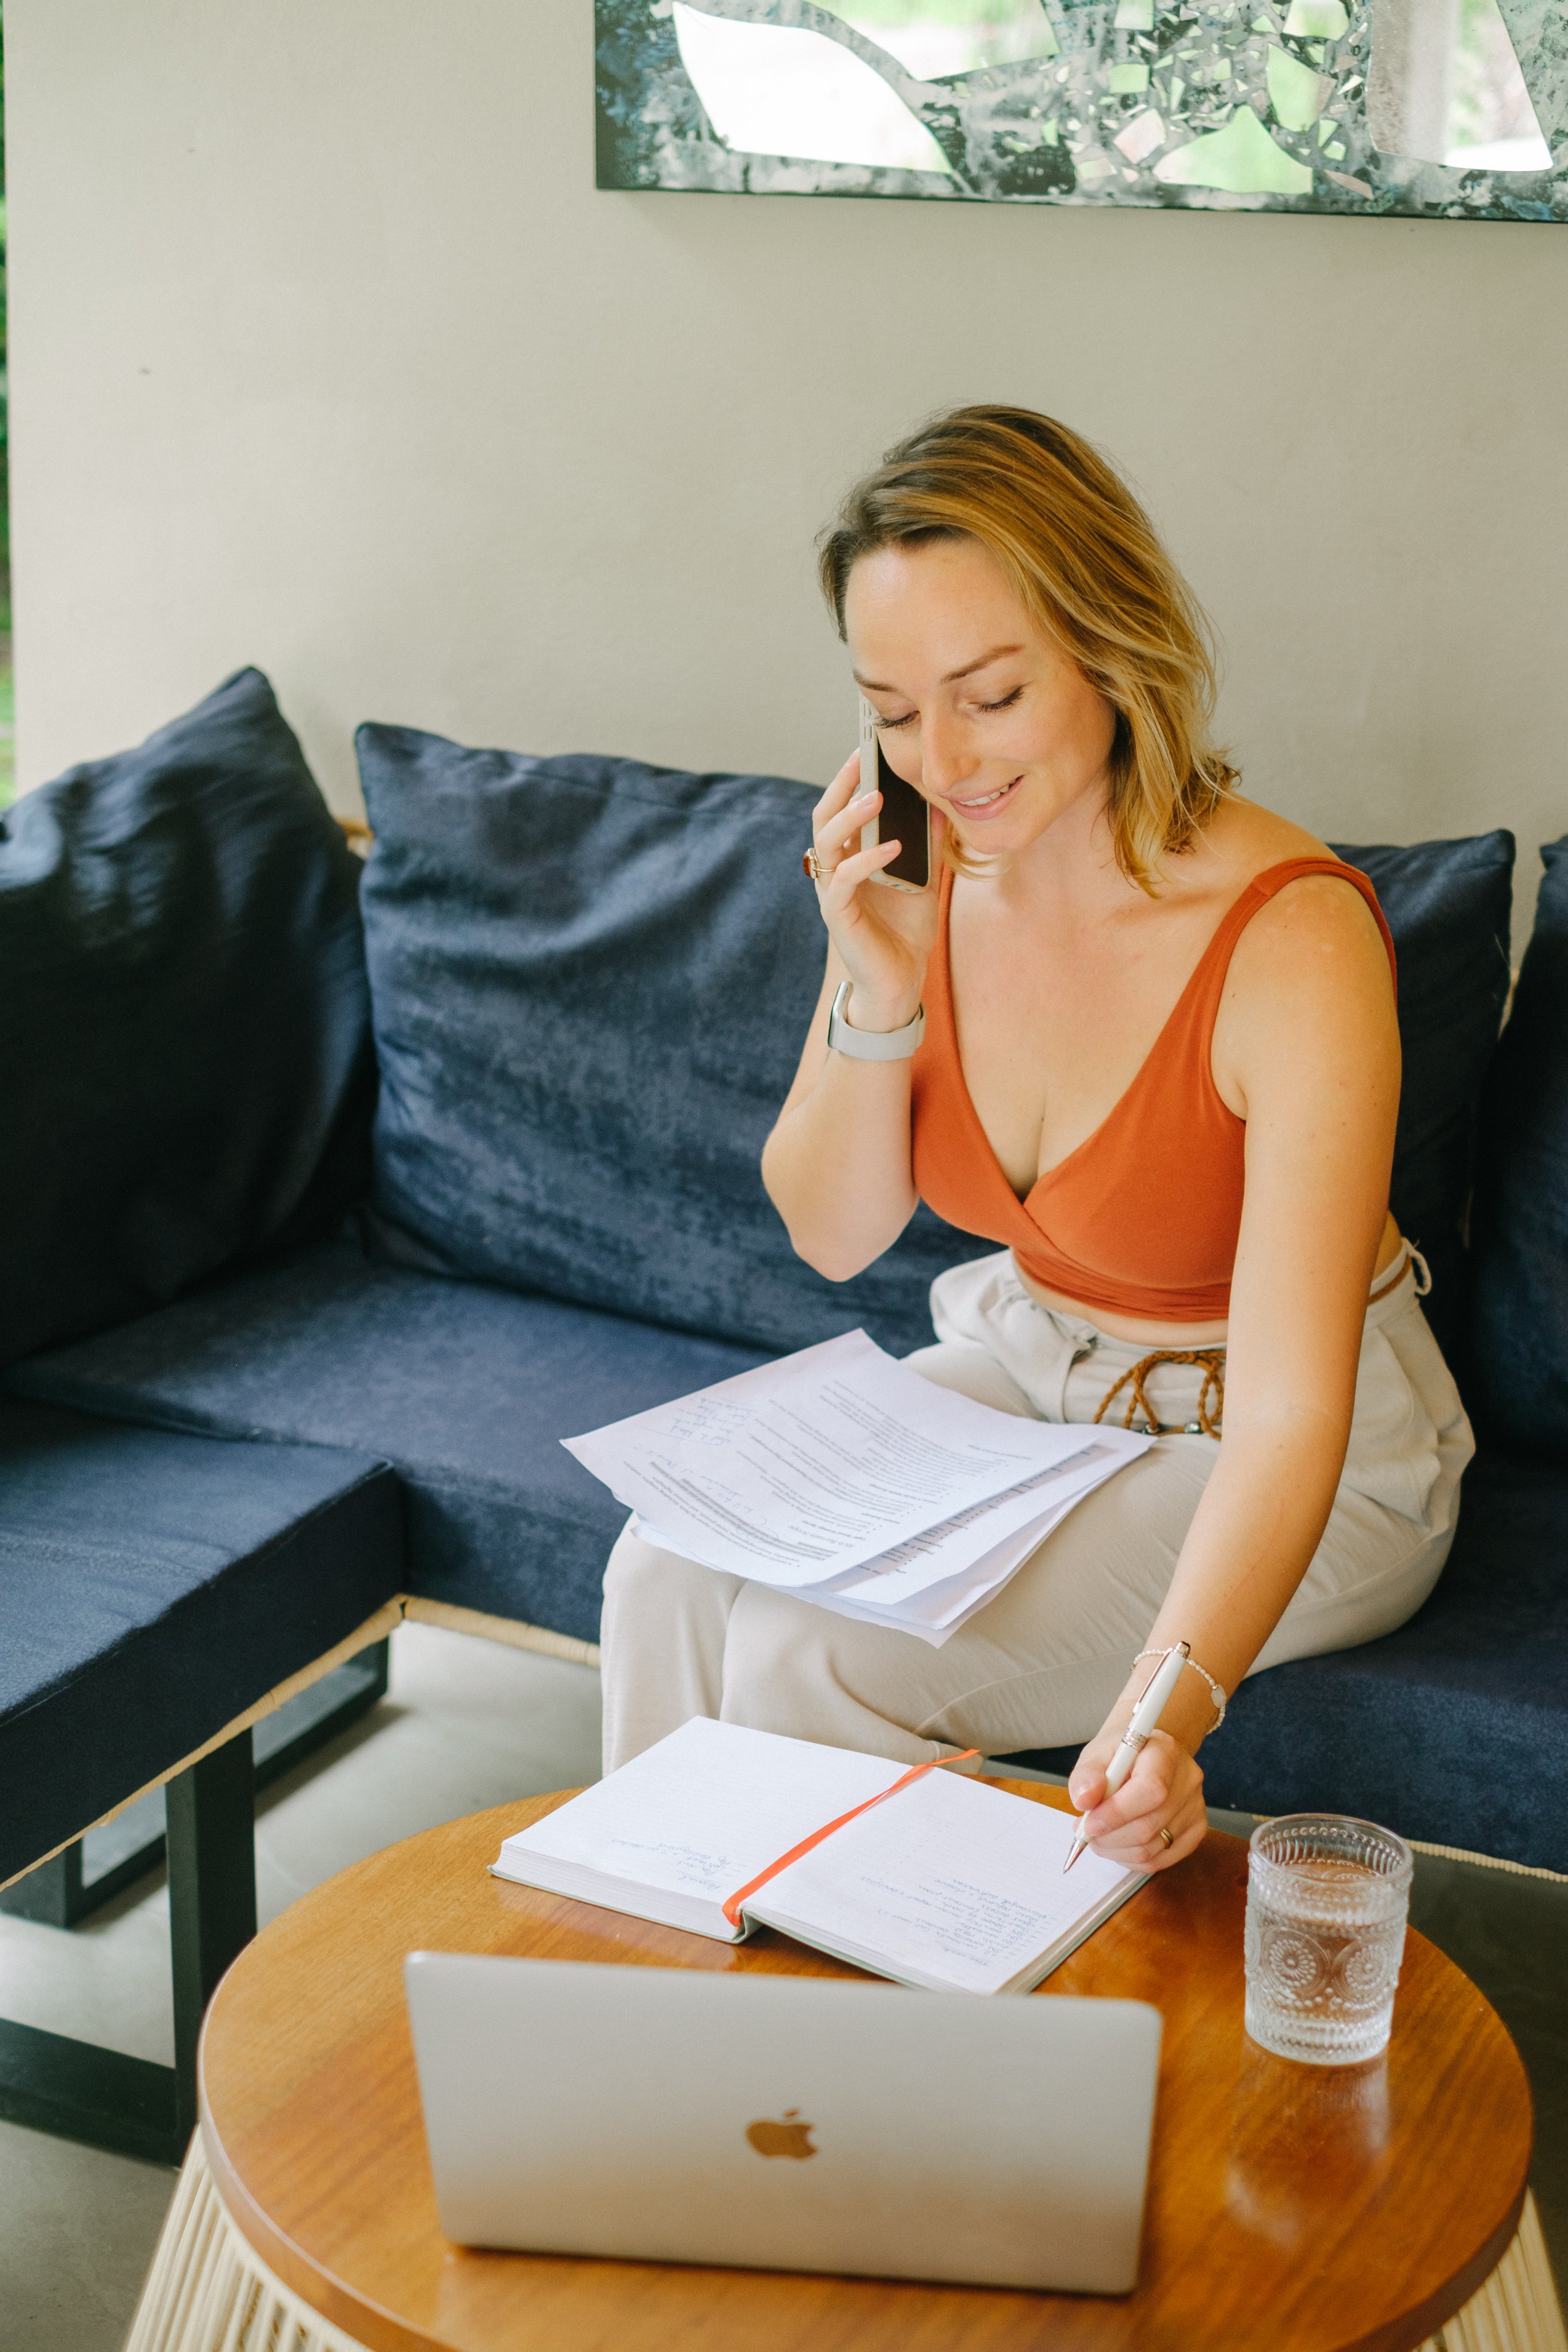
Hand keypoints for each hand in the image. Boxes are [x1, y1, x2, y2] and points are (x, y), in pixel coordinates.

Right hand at [808, 749, 945, 1030]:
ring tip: (876, 797)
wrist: (899, 982)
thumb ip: (929, 846)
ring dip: (850, 816)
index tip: (868, 749)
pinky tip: (893, 847)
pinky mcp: (838, 916)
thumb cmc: (905, 932)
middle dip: (841, 786)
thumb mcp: (925, 880)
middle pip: (824, 817)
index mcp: (850, 858)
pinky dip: (867, 859)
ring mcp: (833, 892)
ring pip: (827, 843)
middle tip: (862, 759)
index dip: (849, 780)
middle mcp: (836, 871)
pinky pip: (846, 880)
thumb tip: (945, 806)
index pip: (841, 810)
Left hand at [1067, 1729, 1207, 1871]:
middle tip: (1086, 1832)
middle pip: (1150, 1825)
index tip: (1089, 1823)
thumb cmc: (1119, 1756)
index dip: (1117, 1813)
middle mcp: (1188, 1779)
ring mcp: (1196, 1807)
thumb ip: (1087, 1775)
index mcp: (1165, 1751)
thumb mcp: (1097, 1755)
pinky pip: (1161, 1860)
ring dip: (1116, 1850)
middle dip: (1110, 1837)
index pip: (1150, 1790)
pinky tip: (1118, 1845)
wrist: (1144, 1757)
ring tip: (1098, 1836)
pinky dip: (1132, 1860)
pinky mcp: (1196, 1830)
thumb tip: (1084, 1800)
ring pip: (1153, 1848)